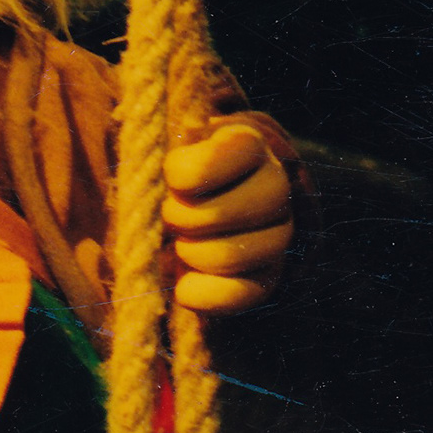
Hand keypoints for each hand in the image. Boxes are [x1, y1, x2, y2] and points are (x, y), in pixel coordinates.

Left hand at [162, 121, 292, 316]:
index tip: (173, 177)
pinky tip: (186, 281)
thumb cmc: (180, 168)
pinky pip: (237, 295)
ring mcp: (280, 233)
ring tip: (184, 241)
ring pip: (222, 257)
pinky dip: (199, 293)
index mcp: (248, 143)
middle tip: (173, 214)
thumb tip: (152, 137)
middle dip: (178, 219)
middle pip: (213, 215)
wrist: (209, 202)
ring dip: (188, 253)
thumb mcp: (170, 142)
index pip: (210, 162)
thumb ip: (157, 137)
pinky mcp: (271, 276)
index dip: (179, 176)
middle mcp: (276, 186)